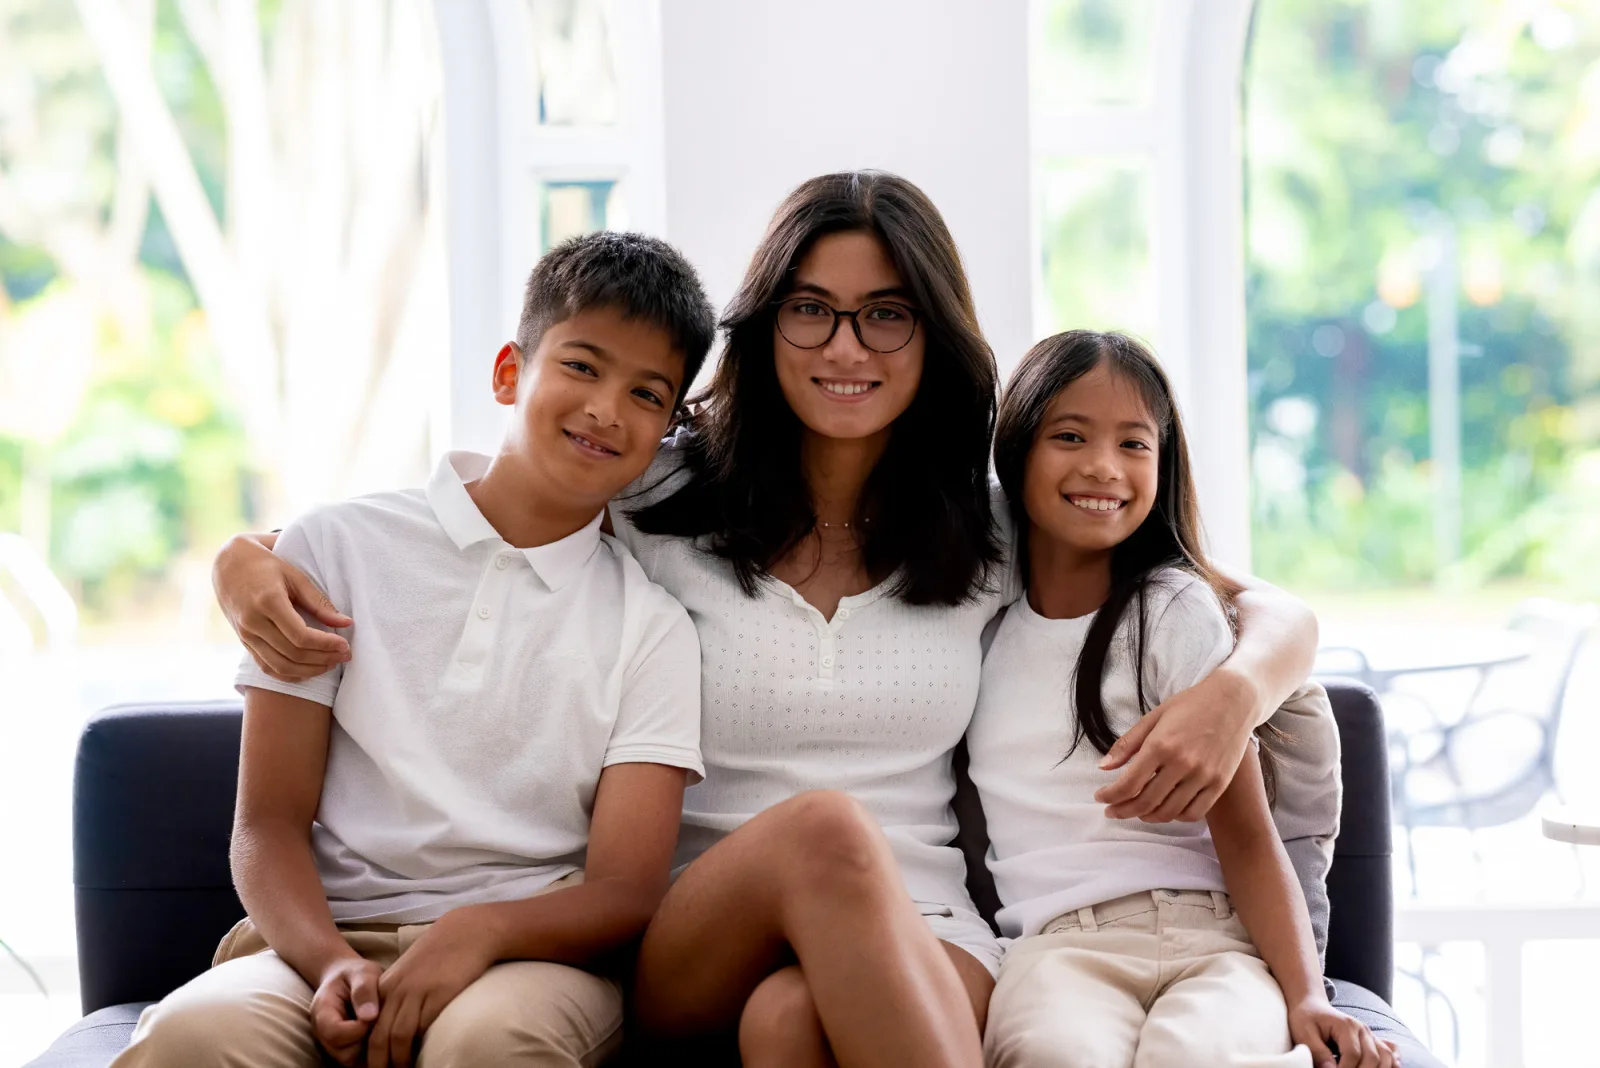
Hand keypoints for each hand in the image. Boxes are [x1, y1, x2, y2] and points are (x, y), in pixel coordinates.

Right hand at [213, 532, 352, 680]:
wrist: (229, 566)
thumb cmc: (267, 567)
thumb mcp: (295, 577)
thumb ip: (320, 603)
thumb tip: (347, 623)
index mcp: (268, 602)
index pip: (300, 636)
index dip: (326, 645)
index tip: (345, 644)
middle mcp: (253, 622)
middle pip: (292, 654)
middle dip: (323, 659)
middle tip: (345, 655)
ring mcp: (246, 635)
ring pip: (280, 667)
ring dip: (310, 671)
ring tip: (332, 663)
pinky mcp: (244, 643)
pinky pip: (267, 668)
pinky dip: (290, 675)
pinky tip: (310, 670)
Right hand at [311, 956, 382, 1066]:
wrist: (348, 978)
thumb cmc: (356, 973)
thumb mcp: (362, 973)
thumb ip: (364, 990)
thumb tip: (370, 1016)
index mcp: (322, 1012)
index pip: (335, 1033)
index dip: (358, 1028)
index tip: (374, 1014)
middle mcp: (323, 1034)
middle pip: (343, 1054)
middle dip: (367, 1041)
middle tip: (381, 1022)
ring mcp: (333, 1045)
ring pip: (352, 1061)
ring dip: (371, 1048)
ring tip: (382, 1026)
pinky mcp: (346, 1051)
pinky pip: (360, 1061)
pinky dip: (373, 1051)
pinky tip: (382, 1033)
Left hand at [368, 908, 500, 1067]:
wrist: (464, 932)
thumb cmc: (439, 955)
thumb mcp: (408, 974)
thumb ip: (397, 998)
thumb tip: (392, 1029)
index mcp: (385, 988)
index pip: (367, 1029)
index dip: (368, 1053)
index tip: (373, 1067)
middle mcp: (396, 991)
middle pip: (378, 1038)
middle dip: (379, 1064)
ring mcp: (416, 992)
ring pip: (398, 1037)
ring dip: (399, 1061)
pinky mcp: (438, 994)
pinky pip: (423, 1026)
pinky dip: (420, 1045)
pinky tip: (424, 1055)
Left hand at [1093, 667, 1257, 822]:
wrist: (1233, 700)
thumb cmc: (1190, 705)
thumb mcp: (1153, 717)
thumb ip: (1127, 745)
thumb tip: (1103, 768)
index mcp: (1161, 745)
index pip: (1128, 783)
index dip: (1110, 796)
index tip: (1101, 797)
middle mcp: (1182, 763)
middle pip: (1146, 802)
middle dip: (1123, 810)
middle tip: (1112, 811)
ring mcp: (1203, 775)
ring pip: (1169, 812)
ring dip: (1147, 816)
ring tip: (1136, 811)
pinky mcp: (1219, 783)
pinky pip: (1194, 813)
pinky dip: (1176, 817)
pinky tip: (1165, 809)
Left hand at [1289, 997, 1399, 1067]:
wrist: (1312, 1007)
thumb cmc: (1306, 1019)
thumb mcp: (1304, 1033)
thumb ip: (1317, 1052)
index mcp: (1346, 1025)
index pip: (1353, 1054)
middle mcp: (1363, 1029)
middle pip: (1373, 1058)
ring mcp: (1370, 1035)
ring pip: (1385, 1057)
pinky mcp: (1373, 1041)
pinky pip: (1390, 1053)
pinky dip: (1391, 1064)